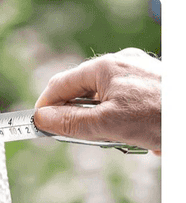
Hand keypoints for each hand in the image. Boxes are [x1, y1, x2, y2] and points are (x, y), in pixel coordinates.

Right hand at [34, 48, 160, 151]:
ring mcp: (139, 71)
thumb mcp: (110, 125)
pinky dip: (130, 119)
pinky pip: (129, 100)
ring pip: (108, 99)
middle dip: (85, 118)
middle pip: (84, 92)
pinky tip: (147, 135)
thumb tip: (42, 119)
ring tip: (131, 139)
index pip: (60, 85)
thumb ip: (71, 122)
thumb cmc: (163, 117)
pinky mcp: (155, 82)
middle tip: (92, 139)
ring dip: (110, 121)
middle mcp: (120, 63)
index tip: (39, 126)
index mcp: (103, 67)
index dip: (47, 107)